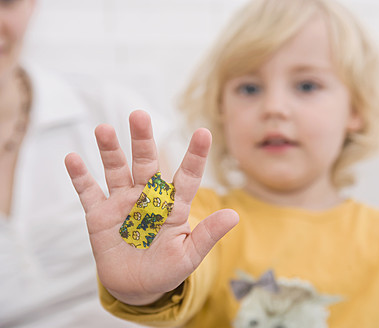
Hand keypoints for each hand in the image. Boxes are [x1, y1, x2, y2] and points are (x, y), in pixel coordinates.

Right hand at [64, 110, 238, 305]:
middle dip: (142, 140)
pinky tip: (72, 159)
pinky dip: (80, 177)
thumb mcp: (189, 255)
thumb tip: (234, 216)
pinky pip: (88, 193)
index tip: (204, 132)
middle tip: (139, 115)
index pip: (187, 175)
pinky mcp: (100, 216)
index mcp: (173, 205)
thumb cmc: (168, 269)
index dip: (195, 155)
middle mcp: (147, 197)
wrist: (137, 287)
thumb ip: (208, 235)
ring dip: (109, 151)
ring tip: (103, 129)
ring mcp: (122, 203)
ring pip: (116, 170)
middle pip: (146, 163)